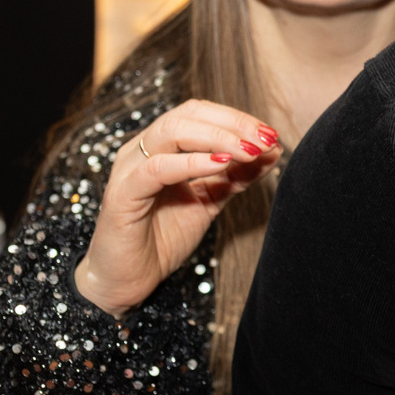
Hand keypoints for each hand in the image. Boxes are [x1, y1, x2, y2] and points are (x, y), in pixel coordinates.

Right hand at [72, 101, 280, 316]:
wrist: (130, 281)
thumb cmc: (164, 238)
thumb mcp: (210, 200)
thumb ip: (238, 175)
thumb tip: (273, 151)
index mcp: (160, 147)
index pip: (200, 113)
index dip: (237, 119)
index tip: (271, 135)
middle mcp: (141, 150)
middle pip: (188, 114)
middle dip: (232, 123)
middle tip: (265, 139)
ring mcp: (129, 169)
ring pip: (172, 131)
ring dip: (218, 137)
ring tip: (250, 151)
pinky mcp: (122, 195)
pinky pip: (156, 168)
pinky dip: (191, 163)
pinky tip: (221, 165)